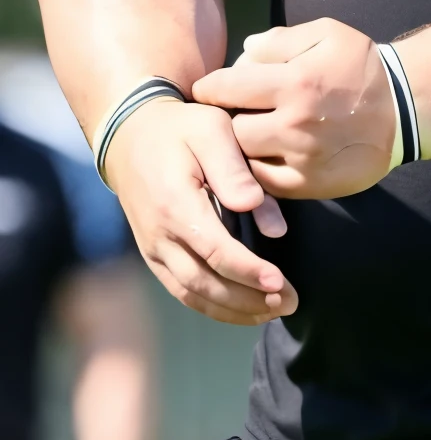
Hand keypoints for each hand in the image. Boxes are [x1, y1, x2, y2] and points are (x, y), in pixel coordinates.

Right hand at [103, 100, 297, 325]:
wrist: (131, 135)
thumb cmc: (180, 128)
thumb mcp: (211, 129)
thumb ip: (233, 168)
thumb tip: (253, 205)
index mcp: (175, 204)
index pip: (214, 250)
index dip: (248, 271)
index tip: (280, 281)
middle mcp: (159, 235)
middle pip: (205, 282)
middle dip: (249, 299)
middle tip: (290, 302)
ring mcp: (153, 249)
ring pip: (193, 295)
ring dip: (234, 310)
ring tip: (274, 310)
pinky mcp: (154, 255)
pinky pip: (182, 292)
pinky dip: (213, 307)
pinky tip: (243, 309)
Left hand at [192, 19, 394, 198]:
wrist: (406, 109)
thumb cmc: (362, 67)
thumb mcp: (328, 34)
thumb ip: (281, 40)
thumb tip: (243, 51)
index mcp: (296, 81)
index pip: (228, 87)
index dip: (209, 89)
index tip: (205, 91)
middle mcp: (295, 123)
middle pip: (232, 126)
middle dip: (227, 118)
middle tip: (230, 114)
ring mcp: (302, 158)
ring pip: (245, 158)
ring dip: (241, 146)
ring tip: (247, 134)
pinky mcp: (310, 185)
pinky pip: (266, 183)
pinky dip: (259, 170)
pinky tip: (267, 155)